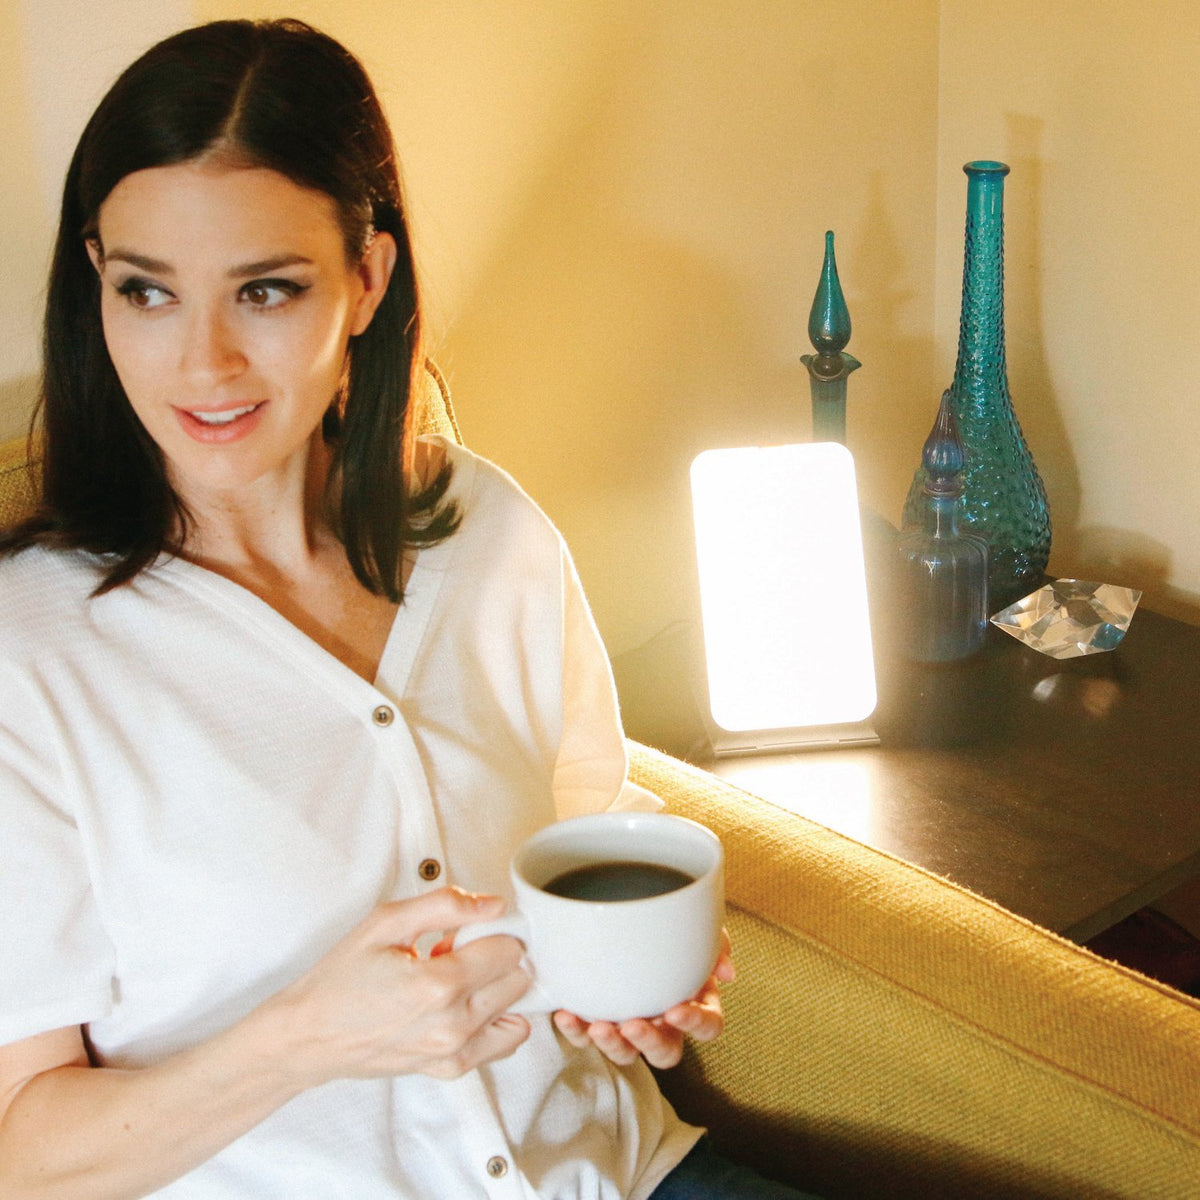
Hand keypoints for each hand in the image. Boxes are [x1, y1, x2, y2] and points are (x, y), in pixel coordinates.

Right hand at [267, 888, 531, 1085]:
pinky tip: (464, 1005)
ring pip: (517, 1009)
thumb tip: (493, 905)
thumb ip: (445, 905)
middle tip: (457, 953)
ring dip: (498, 988)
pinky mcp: (451, 1069)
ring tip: (460, 981)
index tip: (467, 931)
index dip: (491, 931)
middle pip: (518, 978)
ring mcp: (454, 1051)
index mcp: (438, 983)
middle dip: (496, 957)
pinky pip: (505, 1042)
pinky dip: (497, 1019)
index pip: (508, 949)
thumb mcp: (385, 922)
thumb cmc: (341, 978)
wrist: (309, 1035)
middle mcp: (453, 1023)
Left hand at [552, 929, 734, 1068]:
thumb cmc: (667, 931)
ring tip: (597, 1027)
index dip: (695, 1023)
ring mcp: (631, 1028)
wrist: (623, 917)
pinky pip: (587, 1039)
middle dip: (649, 1042)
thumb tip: (727, 973)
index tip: (675, 1009)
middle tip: (632, 1024)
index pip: (708, 1026)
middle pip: (666, 1052)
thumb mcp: (696, 930)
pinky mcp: (599, 1025)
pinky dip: (576, 1031)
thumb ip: (716, 945)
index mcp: (694, 1003)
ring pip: (626, 1054)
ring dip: (612, 1045)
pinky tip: (566, 1015)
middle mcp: (665, 1024)